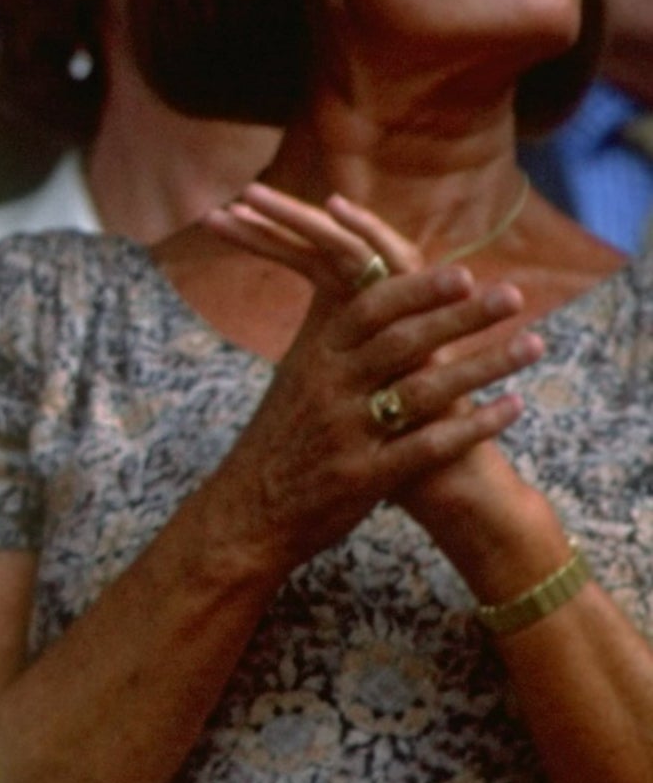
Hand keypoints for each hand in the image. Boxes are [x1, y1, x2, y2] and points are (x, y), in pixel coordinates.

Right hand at [197, 184, 538, 569]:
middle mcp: (329, 387)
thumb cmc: (284, 437)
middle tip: (511, 294)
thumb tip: (358, 283)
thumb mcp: (296, 376)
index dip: (417, 290)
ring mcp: (347, 432)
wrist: (249, 510)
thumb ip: (332, 335)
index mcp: (313, 357)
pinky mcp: (364, 477)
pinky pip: (429, 447)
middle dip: (461, 315)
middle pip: (403, 342)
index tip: (464, 273)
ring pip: (423, 390)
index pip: (368, 309)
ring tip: (533, 343)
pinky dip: (473, 426)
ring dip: (484, 365)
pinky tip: (511, 407)